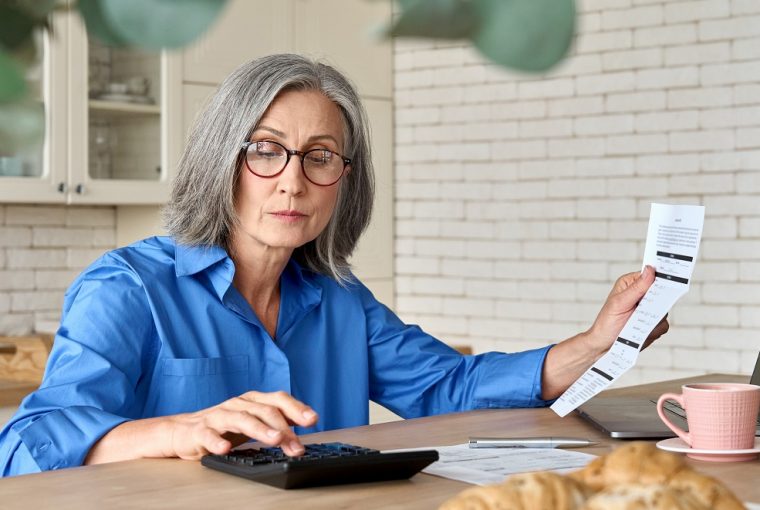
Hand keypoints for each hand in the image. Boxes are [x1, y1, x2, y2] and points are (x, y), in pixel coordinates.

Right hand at [163, 390, 317, 459]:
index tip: (313, 419)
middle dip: (284, 428)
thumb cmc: (223, 427)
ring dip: (260, 429)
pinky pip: (209, 435)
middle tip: (297, 445)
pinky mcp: (199, 430)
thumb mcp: (253, 421)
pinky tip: (225, 448)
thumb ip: (277, 420)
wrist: (181, 431)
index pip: (278, 399)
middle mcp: (238, 404)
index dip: (297, 408)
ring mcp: (218, 416)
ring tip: (275, 440)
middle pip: (265, 411)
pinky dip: (217, 441)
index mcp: (252, 401)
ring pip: (242, 419)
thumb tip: (306, 421)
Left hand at [585, 265, 668, 356]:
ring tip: (636, 324)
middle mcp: (641, 294)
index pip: (651, 275)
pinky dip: (653, 330)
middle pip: (662, 293)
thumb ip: (636, 287)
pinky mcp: (653, 323)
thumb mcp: (619, 303)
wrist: (604, 345)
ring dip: (653, 319)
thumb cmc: (606, 322)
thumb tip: (650, 270)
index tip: (668, 281)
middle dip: (657, 303)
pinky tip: (641, 332)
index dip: (661, 277)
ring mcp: (649, 309)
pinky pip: (663, 325)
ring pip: (664, 310)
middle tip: (646, 310)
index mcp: (631, 283)